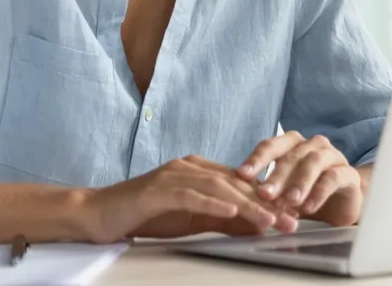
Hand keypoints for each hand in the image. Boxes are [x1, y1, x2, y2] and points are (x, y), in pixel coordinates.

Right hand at [80, 155, 299, 242]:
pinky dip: (213, 202)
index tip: (293, 214)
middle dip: (266, 202)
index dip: (268, 198)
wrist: (99, 214)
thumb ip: (222, 219)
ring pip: (218, 187)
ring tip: (270, 218)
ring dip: (247, 204)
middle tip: (291, 219)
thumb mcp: (190, 220)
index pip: (241, 182)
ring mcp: (172, 175)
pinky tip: (231, 209)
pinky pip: (191, 194)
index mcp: (197, 170)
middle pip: (235, 183)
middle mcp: (189, 166)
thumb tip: (257, 226)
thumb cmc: (144, 216)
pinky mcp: (157, 189)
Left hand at [237, 131, 364, 226]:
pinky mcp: (348, 174)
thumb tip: (236, 197)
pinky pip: (333, 178)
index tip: (241, 175)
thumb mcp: (282, 191)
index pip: (270, 145)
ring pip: (313, 163)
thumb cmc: (306, 194)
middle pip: (291, 155)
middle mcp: (312, 145)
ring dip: (299, 182)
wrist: (342, 205)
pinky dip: (319, 192)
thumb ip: (266, 190)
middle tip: (264, 193)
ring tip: (289, 201)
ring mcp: (332, 156)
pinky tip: (308, 207)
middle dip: (276, 175)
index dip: (256, 159)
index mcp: (292, 144)